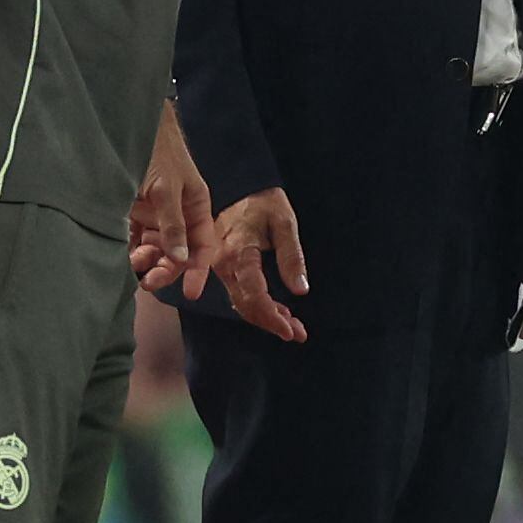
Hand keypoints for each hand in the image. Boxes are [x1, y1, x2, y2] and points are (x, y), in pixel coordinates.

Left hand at [129, 101, 214, 305]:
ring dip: (146, 262)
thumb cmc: (158, 152)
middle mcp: (178, 215)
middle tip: (149, 282)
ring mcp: (155, 216)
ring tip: (133, 261)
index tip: (190, 292)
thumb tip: (181, 259)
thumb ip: (174, 224)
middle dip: (166, 270)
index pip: (203, 245)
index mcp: (196, 207)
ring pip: (155, 251)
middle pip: (177, 253)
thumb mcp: (168, 188)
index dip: (198, 269)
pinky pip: (133, 242)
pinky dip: (129, 252)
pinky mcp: (133, 215)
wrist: (127, 129)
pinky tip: (123, 256)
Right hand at [212, 187, 309, 344]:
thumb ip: (292, 257)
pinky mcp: (225, 268)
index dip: (272, 316)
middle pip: (246, 305)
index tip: (291, 330)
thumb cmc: (264, 203)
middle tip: (298, 334)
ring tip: (293, 327)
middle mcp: (224, 265)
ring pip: (242, 303)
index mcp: (238, 253)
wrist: (241, 188)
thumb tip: (301, 290)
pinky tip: (277, 313)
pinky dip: (257, 307)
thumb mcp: (285, 223)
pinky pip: (239, 294)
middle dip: (272, 323)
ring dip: (266, 318)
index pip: (253, 294)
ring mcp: (221, 268)